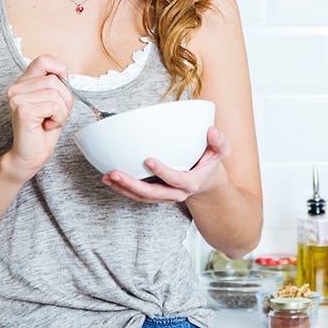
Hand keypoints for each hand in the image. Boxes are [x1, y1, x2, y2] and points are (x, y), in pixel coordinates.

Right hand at [4, 55, 72, 182]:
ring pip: (56, 93)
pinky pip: (54, 106)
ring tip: (51, 121)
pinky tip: (47, 126)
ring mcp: (17, 98)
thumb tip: (64, 72)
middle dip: (65, 99)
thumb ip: (56, 85)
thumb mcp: (54, 102)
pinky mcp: (23, 110)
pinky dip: (58, 118)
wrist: (30, 155)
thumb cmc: (43, 129)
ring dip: (62, 111)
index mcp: (23, 82)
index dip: (60, 70)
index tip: (62, 88)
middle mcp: (16, 88)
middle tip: (56, 114)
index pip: (44, 59)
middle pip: (55, 80)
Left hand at [101, 126, 229, 203]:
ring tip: (107, 177)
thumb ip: (219, 142)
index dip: (163, 172)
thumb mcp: (220, 152)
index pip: (177, 180)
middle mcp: (177, 193)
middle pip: (153, 193)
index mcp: (191, 182)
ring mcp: (164, 195)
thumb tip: (211, 131)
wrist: (205, 182)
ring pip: (142, 196)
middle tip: (115, 173)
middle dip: (132, 185)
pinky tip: (109, 179)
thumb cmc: (209, 163)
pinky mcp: (155, 194)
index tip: (149, 160)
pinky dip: (123, 188)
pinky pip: (138, 195)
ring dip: (123, 188)